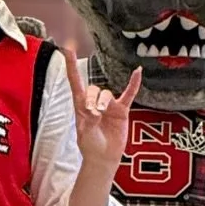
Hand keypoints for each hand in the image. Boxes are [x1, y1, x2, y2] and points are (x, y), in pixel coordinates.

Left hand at [65, 47, 141, 169]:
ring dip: (104, 101)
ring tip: (102, 113)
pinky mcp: (122, 110)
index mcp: (80, 105)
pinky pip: (129, 94)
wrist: (104, 157)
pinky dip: (133, 84)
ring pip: (107, 94)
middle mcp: (95, 102)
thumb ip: (88, 121)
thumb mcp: (85, 133)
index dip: (70, 65)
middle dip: (92, 98)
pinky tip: (137, 72)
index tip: (67, 48)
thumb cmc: (90, 146)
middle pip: (93, 89)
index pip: (75, 81)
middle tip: (93, 113)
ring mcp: (109, 105)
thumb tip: (95, 110)